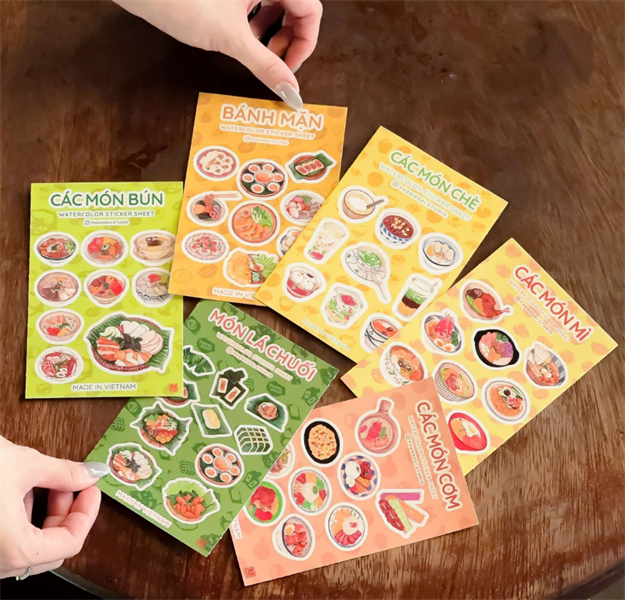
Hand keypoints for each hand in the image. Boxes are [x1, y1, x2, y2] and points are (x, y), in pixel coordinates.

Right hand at [0, 435, 108, 578]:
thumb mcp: (25, 465)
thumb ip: (65, 473)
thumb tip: (91, 473)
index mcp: (14, 549)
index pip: (72, 541)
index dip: (87, 511)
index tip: (91, 487)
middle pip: (51, 547)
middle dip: (67, 512)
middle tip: (71, 483)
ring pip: (28, 544)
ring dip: (43, 513)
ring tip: (41, 480)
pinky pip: (5, 541)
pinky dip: (19, 518)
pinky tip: (16, 490)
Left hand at [114, 0, 322, 109]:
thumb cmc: (183, 1)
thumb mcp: (232, 39)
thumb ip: (266, 65)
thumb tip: (291, 92)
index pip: (311, 9)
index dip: (305, 42)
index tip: (288, 67)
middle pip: (296, 7)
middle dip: (288, 38)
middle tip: (273, 60)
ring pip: (275, 4)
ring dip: (270, 31)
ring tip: (254, 51)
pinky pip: (254, 2)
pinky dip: (253, 23)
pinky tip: (239, 38)